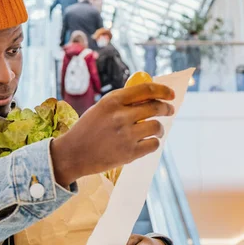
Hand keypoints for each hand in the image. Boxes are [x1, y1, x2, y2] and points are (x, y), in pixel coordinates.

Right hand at [51, 83, 174, 185]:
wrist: (73, 154)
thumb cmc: (88, 129)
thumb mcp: (100, 108)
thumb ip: (122, 102)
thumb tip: (148, 95)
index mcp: (112, 101)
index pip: (146, 89)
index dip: (162, 90)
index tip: (170, 94)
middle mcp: (120, 116)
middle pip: (155, 107)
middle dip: (166, 108)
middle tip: (169, 110)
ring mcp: (125, 135)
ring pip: (157, 126)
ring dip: (159, 128)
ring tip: (155, 130)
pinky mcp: (129, 153)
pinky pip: (153, 144)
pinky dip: (153, 142)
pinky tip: (147, 142)